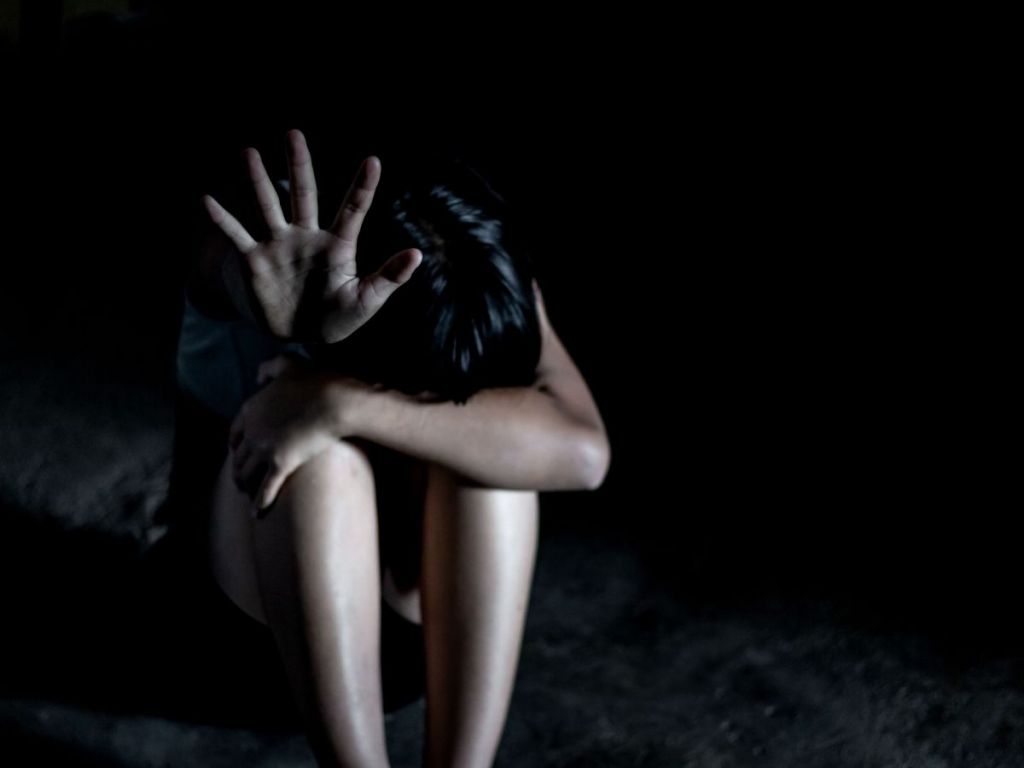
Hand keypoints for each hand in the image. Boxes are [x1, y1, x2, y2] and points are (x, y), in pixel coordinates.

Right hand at [203, 129, 421, 342]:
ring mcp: (279, 245)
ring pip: (267, 205)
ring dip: (258, 181)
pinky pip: (237, 236)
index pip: (353, 210)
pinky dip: (223, 220)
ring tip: (249, 152)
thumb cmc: (337, 317)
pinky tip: (207, 200)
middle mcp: (307, 237)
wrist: (299, 335)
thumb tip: (418, 255)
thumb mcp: (367, 301)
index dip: (363, 187)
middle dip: (299, 164)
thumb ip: (389, 277)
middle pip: (304, 193)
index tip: (374, 161)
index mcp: (338, 246)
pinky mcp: (255, 261)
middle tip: (293, 133)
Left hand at [229, 356, 366, 514]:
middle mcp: (252, 429)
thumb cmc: (316, 381)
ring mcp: (264, 447)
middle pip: (237, 456)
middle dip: (237, 469)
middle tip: (240, 480)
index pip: (235, 431)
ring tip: (247, 496)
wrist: (334, 400)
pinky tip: (258, 513)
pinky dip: (260, 502)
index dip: (235, 445)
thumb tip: (257, 375)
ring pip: (246, 473)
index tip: (237, 453)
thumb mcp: (289, 364)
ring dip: (244, 486)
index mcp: (252, 408)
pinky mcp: (281, 463)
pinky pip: (266, 488)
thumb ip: (269, 367)